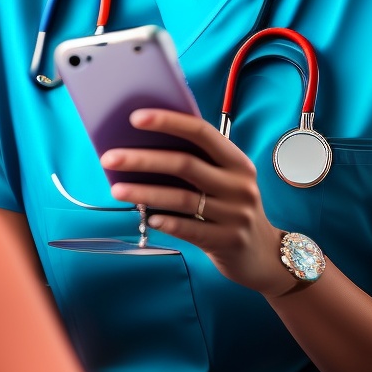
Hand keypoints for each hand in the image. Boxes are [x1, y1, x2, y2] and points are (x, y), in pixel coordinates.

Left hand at [103, 109, 291, 296]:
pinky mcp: (228, 240)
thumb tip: (142, 146)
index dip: (168, 121)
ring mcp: (236, 214)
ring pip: (182, 198)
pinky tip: (148, 218)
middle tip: (110, 157)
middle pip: (185, 164)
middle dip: (143, 159)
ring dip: (145, 192)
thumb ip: (195, 163)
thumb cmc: (230, 208)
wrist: (262, 254)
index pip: (201, 131)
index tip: (135, 118)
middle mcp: (239, 184)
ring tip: (116, 189)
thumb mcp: (223, 180)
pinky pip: (190, 229)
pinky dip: (166, 222)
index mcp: (236, 161)